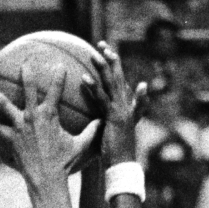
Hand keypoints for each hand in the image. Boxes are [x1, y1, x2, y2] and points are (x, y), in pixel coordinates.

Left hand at [0, 67, 101, 188]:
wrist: (46, 178)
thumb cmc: (64, 162)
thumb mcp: (81, 145)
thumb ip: (92, 131)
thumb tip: (103, 122)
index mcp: (50, 114)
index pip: (56, 89)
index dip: (58, 75)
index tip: (58, 64)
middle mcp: (33, 116)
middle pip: (28, 89)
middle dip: (26, 74)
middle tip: (23, 63)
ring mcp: (20, 127)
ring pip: (6, 107)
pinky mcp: (11, 139)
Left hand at [87, 41, 146, 165]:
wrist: (121, 164)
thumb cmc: (114, 149)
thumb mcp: (112, 128)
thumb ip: (107, 116)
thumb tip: (107, 111)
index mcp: (124, 104)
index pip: (119, 79)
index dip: (113, 64)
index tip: (104, 50)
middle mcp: (124, 103)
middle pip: (117, 75)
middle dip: (110, 58)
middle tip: (100, 43)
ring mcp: (120, 109)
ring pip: (111, 83)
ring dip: (103, 67)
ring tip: (94, 54)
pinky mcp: (113, 118)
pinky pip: (101, 99)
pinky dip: (94, 88)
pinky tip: (84, 78)